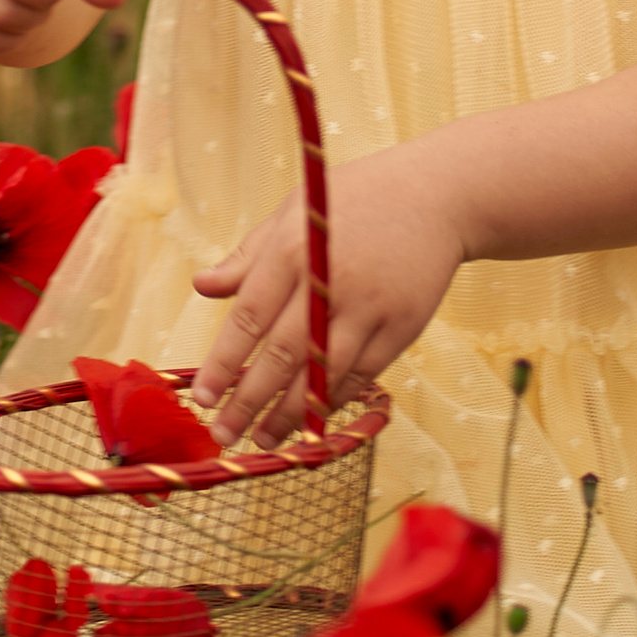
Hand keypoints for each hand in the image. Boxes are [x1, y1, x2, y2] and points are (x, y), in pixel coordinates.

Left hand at [190, 144, 469, 441]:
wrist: (435, 196)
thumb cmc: (351, 201)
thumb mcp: (294, 211)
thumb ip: (249, 256)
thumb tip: (203, 287)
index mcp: (294, 249)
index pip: (249, 317)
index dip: (223, 362)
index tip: (201, 397)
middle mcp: (331, 282)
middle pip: (283, 355)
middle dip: (249, 401)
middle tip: (223, 434)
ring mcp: (370, 308)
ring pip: (323, 374)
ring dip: (290, 414)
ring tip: (263, 440)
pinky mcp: (402, 326)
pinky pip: (361, 375)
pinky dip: (333, 399)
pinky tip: (310, 418)